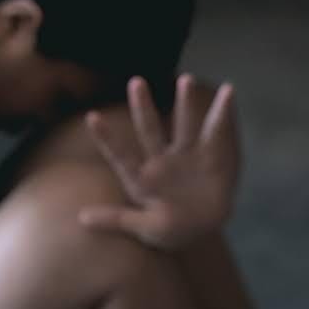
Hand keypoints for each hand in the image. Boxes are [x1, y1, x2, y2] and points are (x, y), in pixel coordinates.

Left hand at [78, 75, 239, 248]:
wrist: (200, 229)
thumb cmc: (166, 228)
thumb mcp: (142, 226)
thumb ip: (116, 219)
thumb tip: (81, 218)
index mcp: (140, 176)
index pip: (120, 154)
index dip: (106, 137)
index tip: (90, 117)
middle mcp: (161, 159)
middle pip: (149, 129)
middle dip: (143, 107)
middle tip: (135, 81)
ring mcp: (186, 155)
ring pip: (184, 125)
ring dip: (185, 103)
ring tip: (185, 79)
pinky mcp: (211, 157)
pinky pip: (218, 133)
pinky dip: (224, 112)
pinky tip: (227, 91)